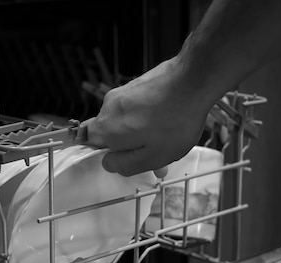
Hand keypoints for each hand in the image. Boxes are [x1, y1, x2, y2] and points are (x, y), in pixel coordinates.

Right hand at [81, 57, 214, 176]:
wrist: (192, 80)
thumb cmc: (175, 121)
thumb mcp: (152, 157)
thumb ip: (125, 165)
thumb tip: (109, 163)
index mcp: (106, 128)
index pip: (88, 144)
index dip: (107, 155)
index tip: (124, 159)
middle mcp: (108, 107)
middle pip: (109, 132)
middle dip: (129, 145)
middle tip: (154, 154)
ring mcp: (122, 93)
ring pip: (125, 120)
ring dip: (141, 132)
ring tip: (167, 138)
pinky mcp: (136, 84)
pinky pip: (136, 107)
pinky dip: (148, 117)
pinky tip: (169, 122)